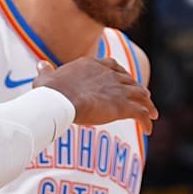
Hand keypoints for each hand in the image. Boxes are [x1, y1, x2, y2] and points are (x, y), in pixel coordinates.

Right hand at [34, 57, 156, 131]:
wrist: (60, 100)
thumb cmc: (50, 91)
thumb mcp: (45, 77)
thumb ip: (46, 70)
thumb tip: (40, 64)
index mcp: (92, 64)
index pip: (113, 65)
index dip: (120, 73)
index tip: (122, 80)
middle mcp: (109, 74)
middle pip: (130, 80)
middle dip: (137, 89)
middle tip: (142, 98)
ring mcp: (118, 89)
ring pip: (141, 95)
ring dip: (148, 105)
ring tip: (152, 114)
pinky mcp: (122, 105)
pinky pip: (141, 113)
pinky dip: (147, 121)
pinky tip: (148, 130)